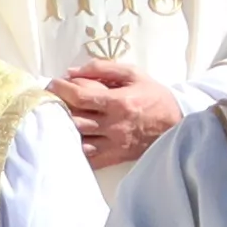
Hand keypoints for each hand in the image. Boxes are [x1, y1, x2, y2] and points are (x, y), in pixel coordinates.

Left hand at [45, 57, 190, 170]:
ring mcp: (113, 144)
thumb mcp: (133, 74)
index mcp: (118, 102)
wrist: (176, 125)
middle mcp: (114, 125)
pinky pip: (88, 158)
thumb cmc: (154, 96)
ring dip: (63, 129)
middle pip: (74, 119)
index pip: (80, 96)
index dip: (61, 89)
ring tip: (56, 118)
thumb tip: (72, 71)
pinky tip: (68, 139)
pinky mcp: (114, 157)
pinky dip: (74, 149)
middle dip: (57, 108)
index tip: (52, 84)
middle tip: (50, 100)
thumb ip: (103, 68)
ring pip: (78, 140)